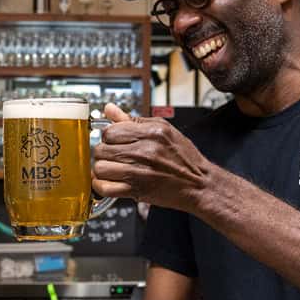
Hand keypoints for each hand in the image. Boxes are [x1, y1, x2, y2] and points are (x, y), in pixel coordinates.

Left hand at [92, 102, 209, 212]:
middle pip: (101, 149)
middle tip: (113, 156)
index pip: (109, 131)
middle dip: (103, 153)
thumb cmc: (184, 157)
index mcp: (151, 133)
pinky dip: (102, 186)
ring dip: (102, 169)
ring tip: (112, 168)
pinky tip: (110, 182)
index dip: (108, 137)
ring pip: (100, 168)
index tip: (114, 141)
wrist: (199, 183)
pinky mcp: (137, 190)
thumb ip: (133, 120)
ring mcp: (139, 172)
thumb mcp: (163, 129)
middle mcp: (144, 151)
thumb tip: (110, 109)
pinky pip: (106, 188)